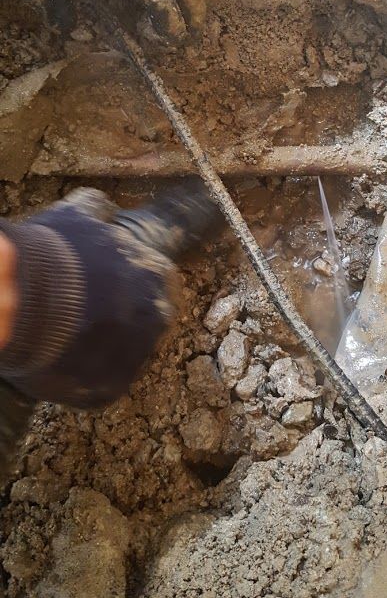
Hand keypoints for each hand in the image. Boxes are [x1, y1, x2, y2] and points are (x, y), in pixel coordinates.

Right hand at [0, 180, 221, 407]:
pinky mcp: (110, 389)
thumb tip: (105, 208)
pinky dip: (84, 375)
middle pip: (146, 321)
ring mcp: (136, 357)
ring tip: (65, 337)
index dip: (127, 283)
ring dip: (103, 347)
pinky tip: (61, 360)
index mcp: (157, 275)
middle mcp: (157, 318)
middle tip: (82, 313)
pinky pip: (102, 384)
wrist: (20, 302)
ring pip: (126, 354)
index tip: (104, 284)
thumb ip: (100, 211)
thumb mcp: (78, 215)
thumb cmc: (53, 255)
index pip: (156, 281)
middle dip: (120, 318)